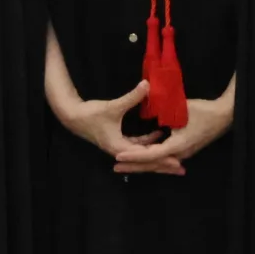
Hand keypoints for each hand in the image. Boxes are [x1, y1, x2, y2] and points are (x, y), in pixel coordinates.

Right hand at [44, 23, 177, 173]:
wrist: (73, 116)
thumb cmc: (91, 114)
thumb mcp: (113, 106)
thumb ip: (132, 97)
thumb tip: (147, 85)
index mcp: (121, 147)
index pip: (146, 157)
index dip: (162, 159)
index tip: (177, 162)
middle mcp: (121, 151)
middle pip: (146, 161)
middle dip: (163, 164)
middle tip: (181, 168)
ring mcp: (120, 146)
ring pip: (142, 154)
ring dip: (157, 154)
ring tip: (175, 157)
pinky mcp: (119, 140)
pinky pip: (138, 145)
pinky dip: (149, 143)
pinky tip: (160, 136)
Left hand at [113, 75, 238, 175]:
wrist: (225, 115)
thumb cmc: (204, 111)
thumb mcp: (180, 109)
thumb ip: (162, 113)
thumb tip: (145, 112)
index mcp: (177, 146)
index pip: (150, 154)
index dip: (133, 155)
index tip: (118, 156)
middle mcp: (179, 154)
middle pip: (152, 163)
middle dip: (133, 165)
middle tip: (115, 167)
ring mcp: (182, 153)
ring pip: (157, 161)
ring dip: (141, 163)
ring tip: (125, 164)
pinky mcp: (184, 149)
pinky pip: (164, 156)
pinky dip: (152, 158)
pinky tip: (142, 155)